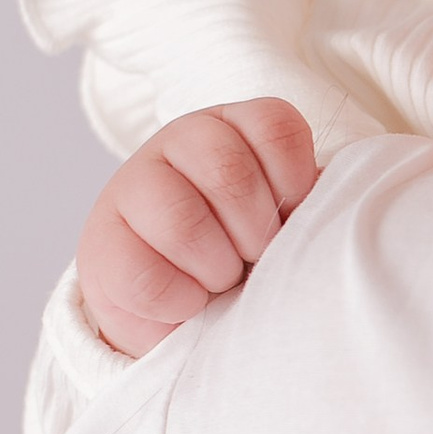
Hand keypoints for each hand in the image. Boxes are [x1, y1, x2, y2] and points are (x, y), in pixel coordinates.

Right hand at [76, 101, 320, 358]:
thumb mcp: (284, 219)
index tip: (289, 216)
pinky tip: (187, 301)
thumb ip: (308, 204)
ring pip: (182, 221)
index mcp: (236, 126)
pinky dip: (180, 302)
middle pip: (230, 173)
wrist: (178, 307)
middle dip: (255, 234)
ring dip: (216, 268)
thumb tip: (330, 206)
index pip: (276, 126)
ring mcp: (134, 183)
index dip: (293, 183)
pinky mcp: (102, 241)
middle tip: (253, 257)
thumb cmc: (245, 253)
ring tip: (220, 280)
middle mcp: (182, 140)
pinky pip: (146, 277)